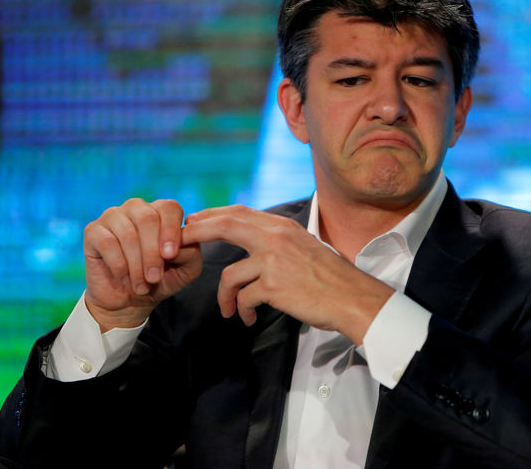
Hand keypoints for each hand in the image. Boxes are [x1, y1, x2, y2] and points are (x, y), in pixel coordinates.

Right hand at [83, 198, 202, 330]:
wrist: (128, 300)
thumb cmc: (159, 280)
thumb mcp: (185, 271)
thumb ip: (191, 253)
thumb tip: (184, 241)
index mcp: (161, 212)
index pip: (169, 208)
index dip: (171, 231)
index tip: (171, 256)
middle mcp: (137, 208)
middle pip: (148, 219)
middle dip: (152, 253)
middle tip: (154, 278)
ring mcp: (114, 216)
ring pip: (128, 233)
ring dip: (136, 264)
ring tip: (141, 284)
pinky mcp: (93, 230)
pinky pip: (107, 242)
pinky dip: (119, 264)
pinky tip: (123, 276)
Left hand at [182, 205, 393, 343]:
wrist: (351, 297)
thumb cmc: (330, 276)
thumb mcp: (304, 245)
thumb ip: (277, 240)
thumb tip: (251, 238)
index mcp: (282, 226)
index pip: (239, 212)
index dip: (212, 216)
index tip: (194, 222)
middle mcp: (276, 238)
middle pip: (225, 225)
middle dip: (197, 233)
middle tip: (179, 244)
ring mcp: (274, 261)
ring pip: (229, 275)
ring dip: (224, 296)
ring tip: (229, 309)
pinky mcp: (273, 287)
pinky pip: (243, 298)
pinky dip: (241, 311)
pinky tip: (247, 318)